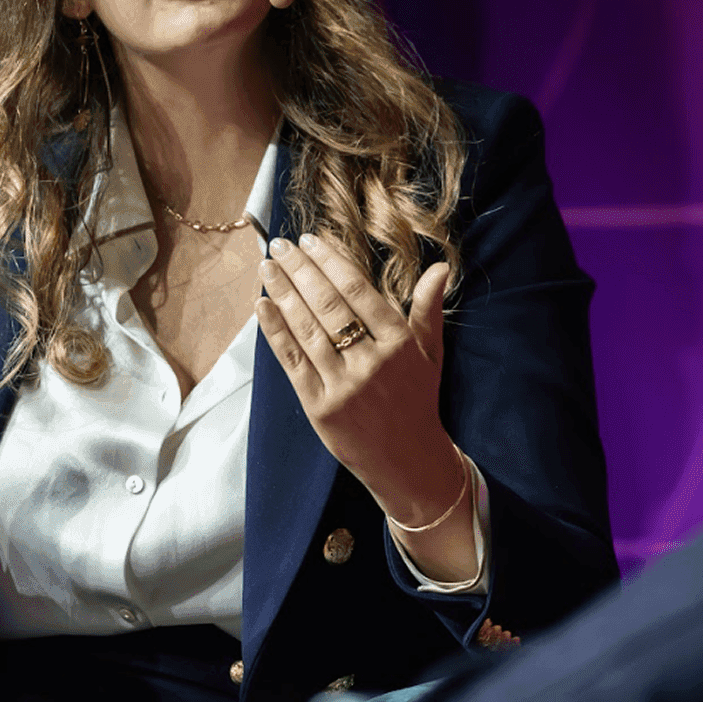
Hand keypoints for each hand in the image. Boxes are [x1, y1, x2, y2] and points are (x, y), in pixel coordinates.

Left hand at [256, 235, 462, 525]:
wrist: (408, 461)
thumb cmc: (417, 400)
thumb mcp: (431, 354)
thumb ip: (428, 309)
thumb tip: (440, 268)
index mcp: (399, 343)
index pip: (358, 292)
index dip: (331, 262)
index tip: (309, 240)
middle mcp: (371, 362)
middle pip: (328, 306)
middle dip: (300, 270)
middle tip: (279, 245)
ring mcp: (343, 386)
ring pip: (307, 330)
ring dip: (282, 294)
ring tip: (266, 267)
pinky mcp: (319, 407)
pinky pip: (293, 361)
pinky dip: (275, 331)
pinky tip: (262, 305)